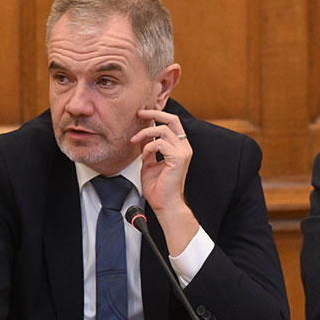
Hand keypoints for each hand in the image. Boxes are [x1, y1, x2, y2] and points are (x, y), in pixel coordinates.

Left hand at [133, 109, 198, 254]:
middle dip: (154, 113)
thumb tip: (142, 138)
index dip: (157, 116)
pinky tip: (144, 157)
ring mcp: (182, 152)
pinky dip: (148, 147)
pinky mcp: (178, 158)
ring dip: (145, 133)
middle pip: (172, 119)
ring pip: (163, 129)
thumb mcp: (149, 163)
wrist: (166, 205)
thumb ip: (148, 149)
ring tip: (135, 141)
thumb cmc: (159, 189)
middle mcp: (184, 147)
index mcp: (179, 147)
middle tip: (139, 114)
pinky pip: (160, 143)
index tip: (142, 115)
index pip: (171, 123)